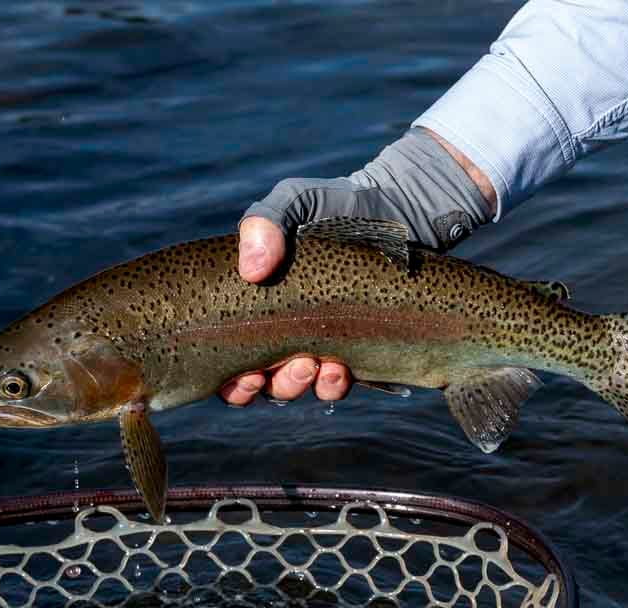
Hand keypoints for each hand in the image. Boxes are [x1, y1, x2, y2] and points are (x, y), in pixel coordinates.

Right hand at [219, 128, 495, 405]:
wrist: (402, 213)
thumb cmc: (339, 207)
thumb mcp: (297, 201)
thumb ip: (265, 220)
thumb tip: (251, 271)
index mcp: (254, 301)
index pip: (225, 354)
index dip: (225, 375)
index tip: (239, 369)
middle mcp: (279, 329)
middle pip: (252, 381)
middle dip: (253, 386)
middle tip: (266, 372)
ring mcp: (316, 344)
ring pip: (291, 387)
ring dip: (292, 385)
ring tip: (310, 365)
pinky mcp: (352, 353)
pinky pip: (332, 384)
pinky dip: (330, 384)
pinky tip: (338, 369)